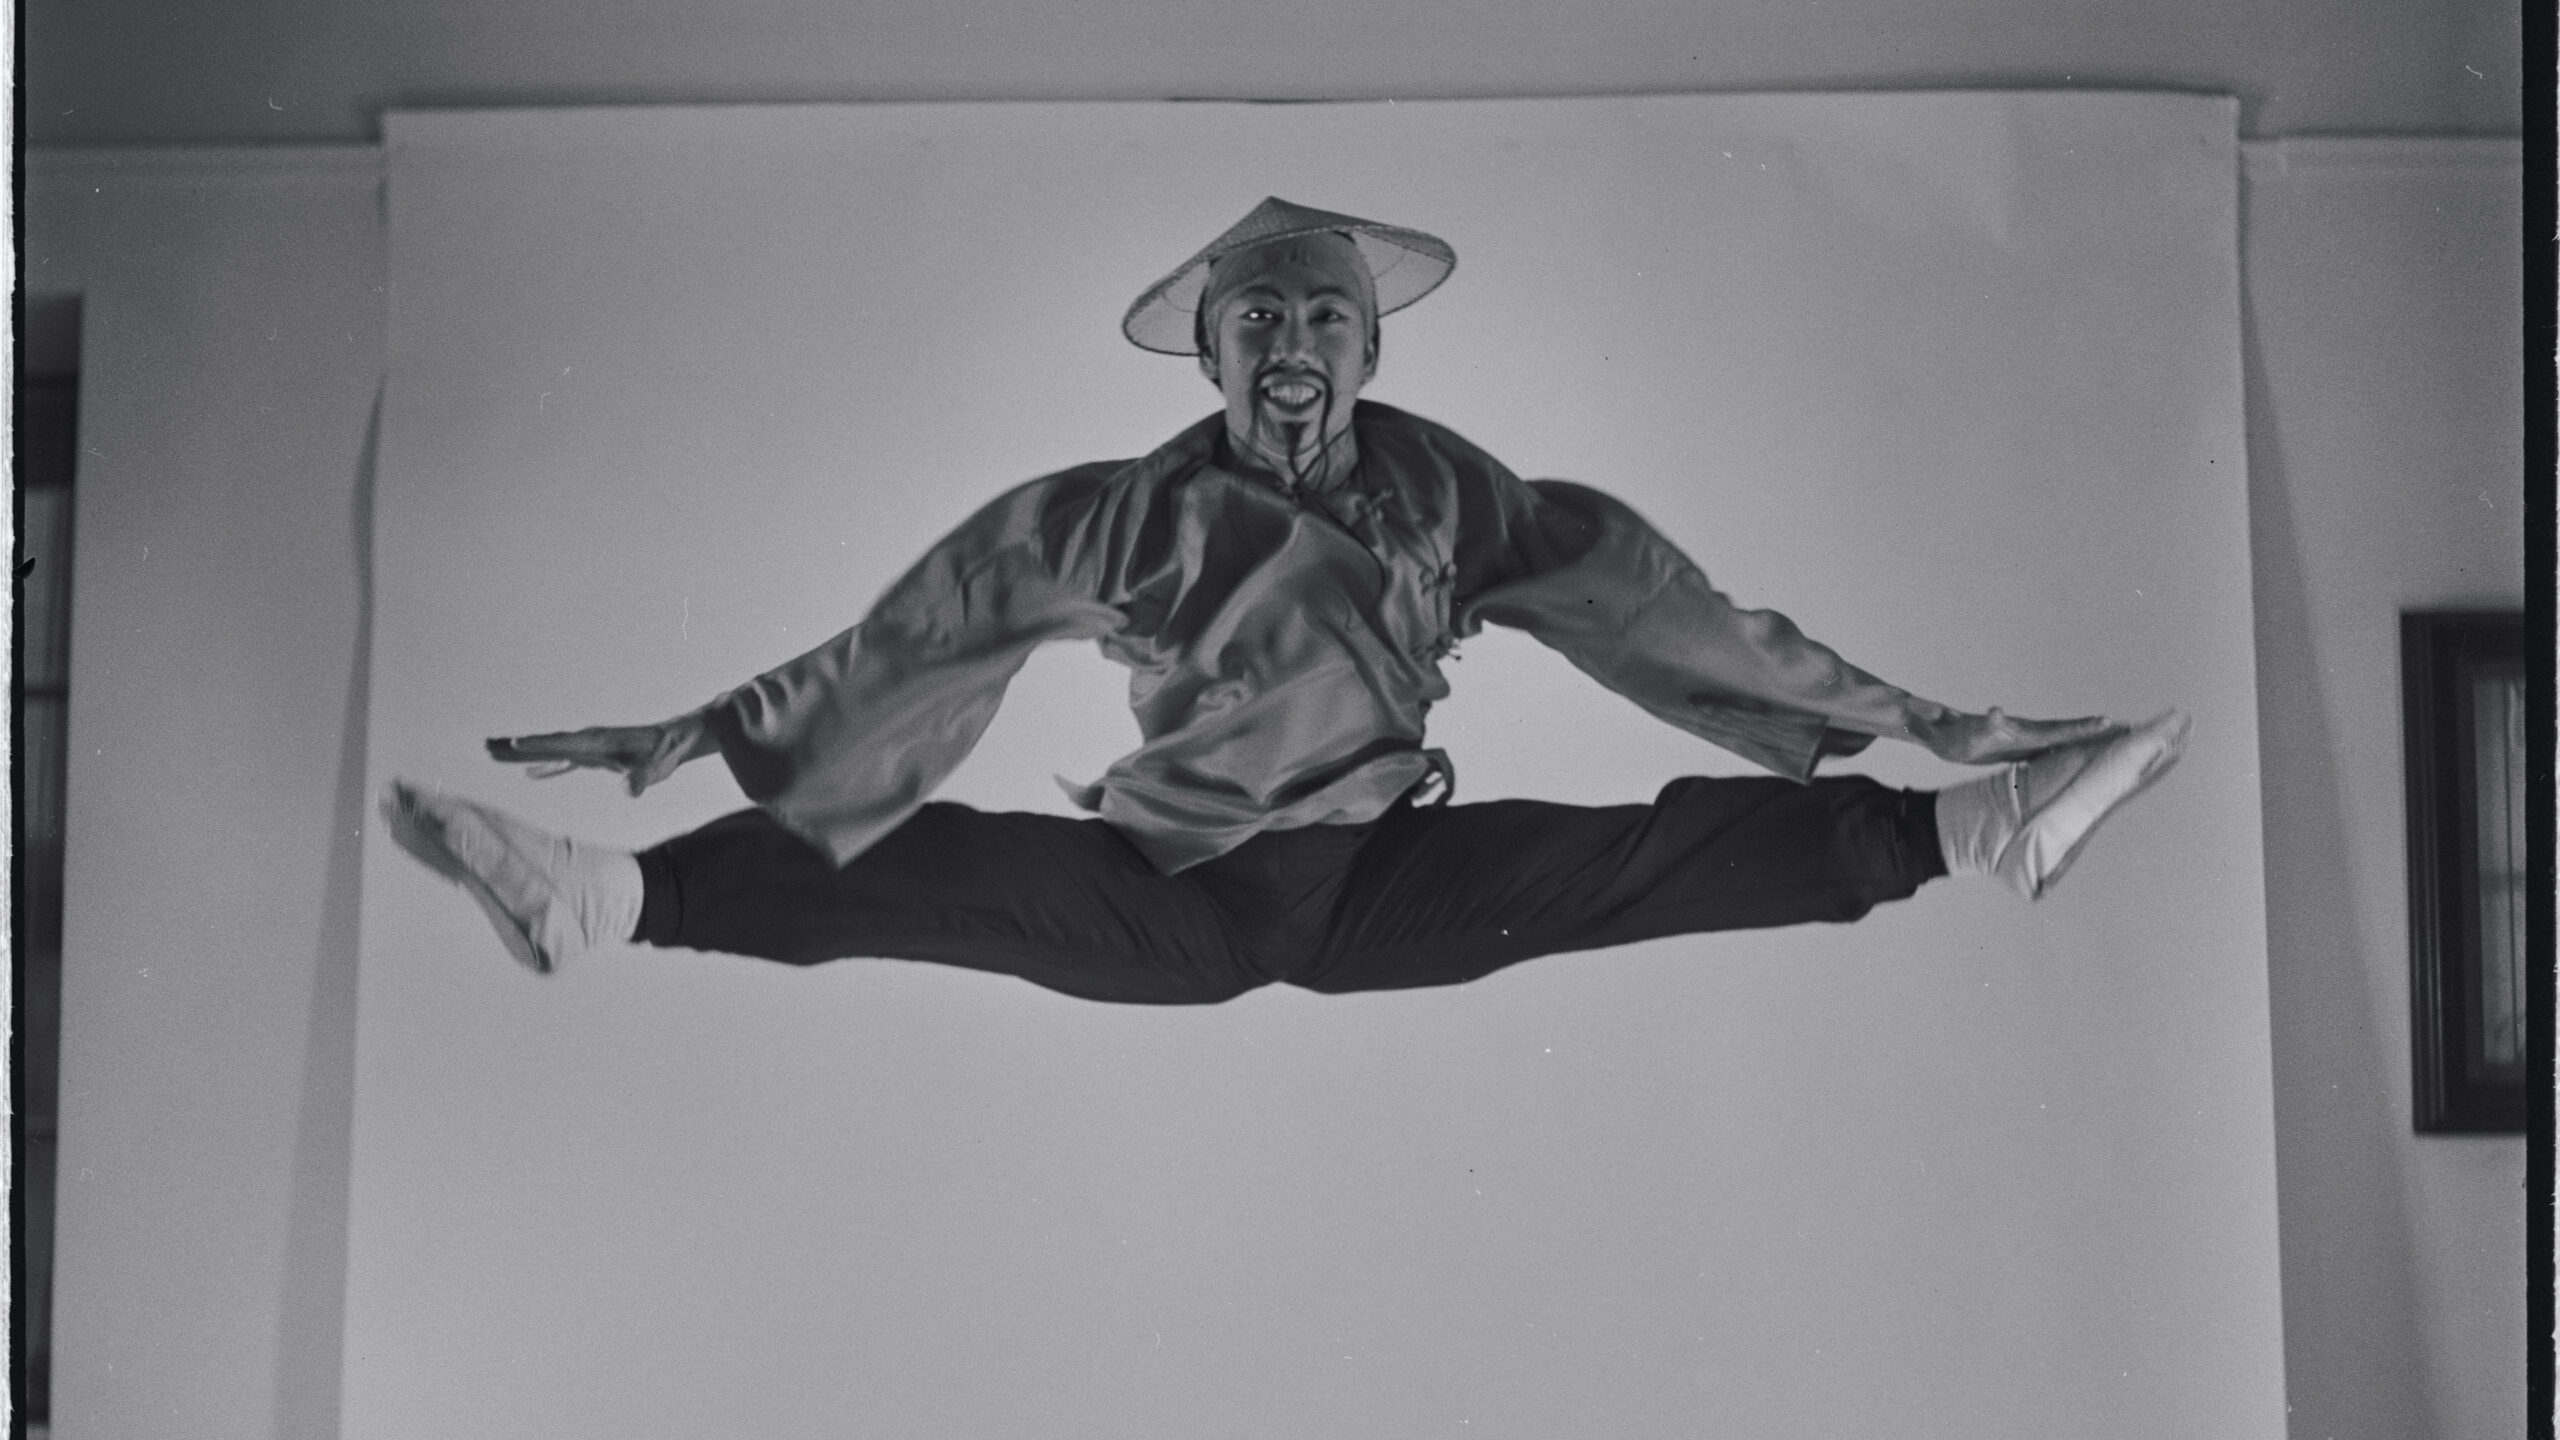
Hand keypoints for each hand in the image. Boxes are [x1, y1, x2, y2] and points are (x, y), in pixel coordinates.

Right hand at [486, 710, 712, 795]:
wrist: (672, 741)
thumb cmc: (661, 755)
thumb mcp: (652, 770)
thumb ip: (640, 780)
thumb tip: (631, 791)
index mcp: (595, 742)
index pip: (560, 744)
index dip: (538, 746)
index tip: (514, 744)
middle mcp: (585, 741)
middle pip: (544, 744)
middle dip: (514, 746)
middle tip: (484, 745)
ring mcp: (587, 747)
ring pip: (548, 750)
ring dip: (521, 752)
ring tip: (492, 751)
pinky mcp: (592, 755)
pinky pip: (561, 760)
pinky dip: (545, 766)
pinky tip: (530, 774)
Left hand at [1908, 706, 2123, 765]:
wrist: (1948, 731)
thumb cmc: (1939, 732)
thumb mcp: (1933, 730)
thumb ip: (1926, 719)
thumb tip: (1914, 708)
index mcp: (2004, 730)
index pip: (2037, 729)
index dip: (2061, 727)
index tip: (2082, 721)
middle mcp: (2021, 730)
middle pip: (2059, 730)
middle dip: (2085, 728)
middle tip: (2115, 723)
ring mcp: (2029, 735)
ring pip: (2067, 735)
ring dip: (2095, 736)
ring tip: (2127, 730)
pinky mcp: (2032, 744)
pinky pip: (2063, 746)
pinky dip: (2086, 745)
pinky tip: (2110, 745)